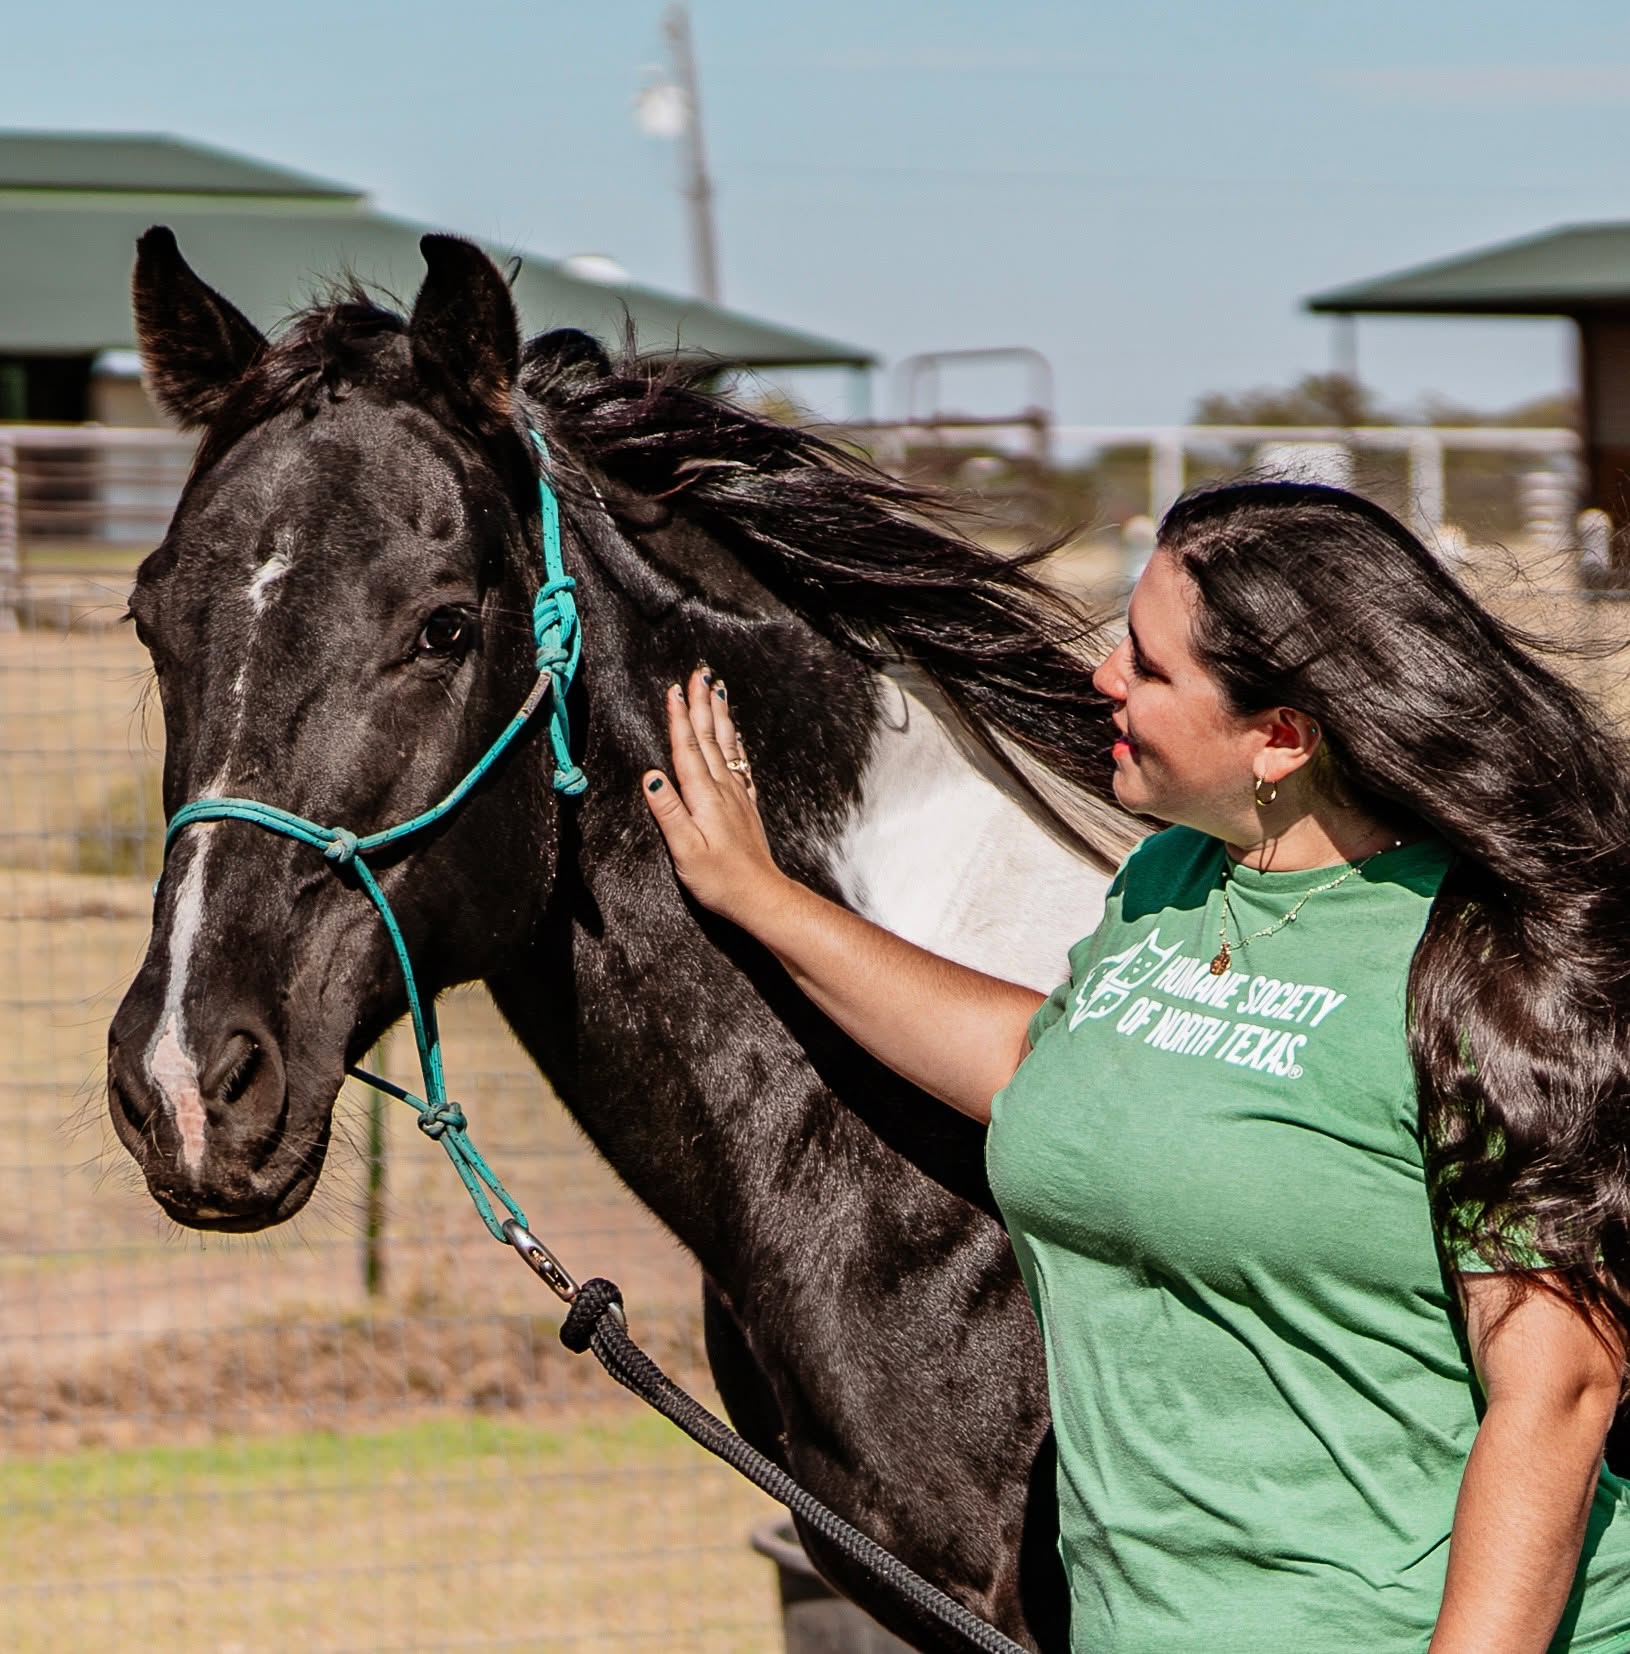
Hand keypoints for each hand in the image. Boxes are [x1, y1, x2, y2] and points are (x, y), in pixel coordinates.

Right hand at [643, 667, 786, 925]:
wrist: (760, 896)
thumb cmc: (720, 879)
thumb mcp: (685, 850)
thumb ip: (668, 812)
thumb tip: (650, 776)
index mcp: (704, 797)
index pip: (687, 749)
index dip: (679, 718)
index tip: (674, 689)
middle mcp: (722, 789)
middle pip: (709, 738)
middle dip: (702, 704)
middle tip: (699, 673)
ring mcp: (737, 796)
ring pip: (726, 745)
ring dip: (718, 716)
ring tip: (717, 690)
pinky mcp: (746, 806)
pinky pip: (740, 764)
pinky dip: (734, 743)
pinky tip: (733, 735)